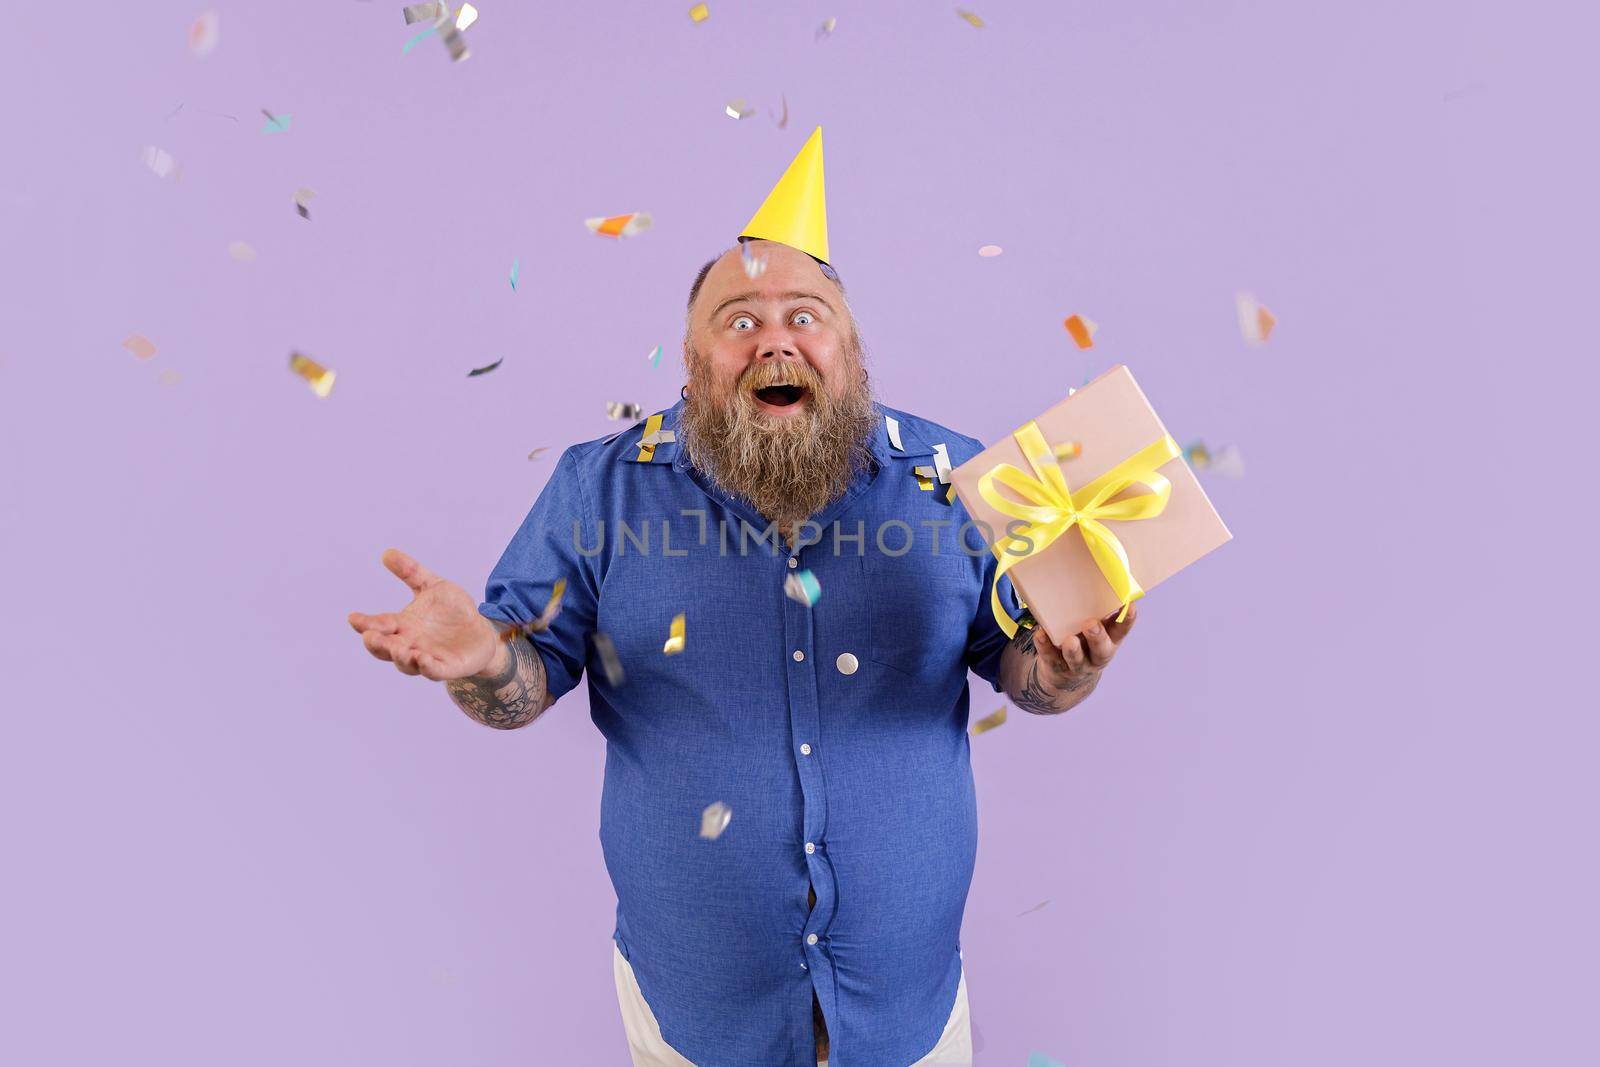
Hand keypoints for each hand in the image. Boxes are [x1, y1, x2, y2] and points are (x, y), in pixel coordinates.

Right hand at [347, 548, 501, 681]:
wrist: (482, 629)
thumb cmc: (452, 611)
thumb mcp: (433, 586)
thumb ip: (411, 571)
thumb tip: (387, 553)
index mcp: (403, 625)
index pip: (379, 625)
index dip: (365, 623)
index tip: (353, 617)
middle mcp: (410, 644)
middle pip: (386, 649)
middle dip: (377, 644)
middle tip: (369, 636)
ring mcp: (427, 658)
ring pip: (407, 664)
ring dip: (400, 657)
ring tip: (398, 648)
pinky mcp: (447, 667)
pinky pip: (434, 671)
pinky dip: (428, 668)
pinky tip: (424, 659)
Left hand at [1030, 602, 1137, 690]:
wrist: (1065, 676)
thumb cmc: (1084, 642)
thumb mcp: (1096, 630)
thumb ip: (1096, 612)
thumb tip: (1094, 575)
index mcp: (1110, 642)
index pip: (1121, 631)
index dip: (1127, 620)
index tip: (1129, 606)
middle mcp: (1096, 655)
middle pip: (1101, 649)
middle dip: (1097, 637)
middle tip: (1091, 624)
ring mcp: (1077, 664)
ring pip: (1076, 659)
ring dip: (1073, 650)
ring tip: (1069, 639)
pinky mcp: (1055, 666)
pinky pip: (1049, 656)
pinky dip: (1044, 646)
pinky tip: (1040, 634)